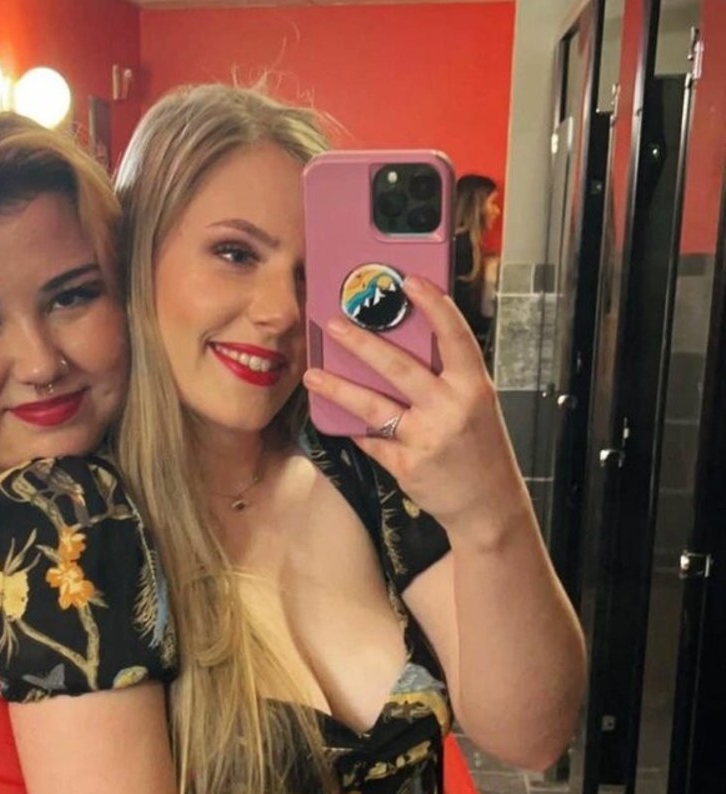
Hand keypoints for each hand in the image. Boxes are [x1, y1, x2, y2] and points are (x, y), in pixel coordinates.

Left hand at [301, 276, 525, 539]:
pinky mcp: (406, 465)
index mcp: (473, 387)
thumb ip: (447, 380)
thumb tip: (403, 349)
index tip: (411, 282)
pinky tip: (338, 419)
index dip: (434, 307)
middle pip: (399, 368)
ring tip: (312, 375)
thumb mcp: (476, 407)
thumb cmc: (479, 449)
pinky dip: (356, 429)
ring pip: (373, 406)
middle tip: (334, 325)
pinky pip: (372, 440)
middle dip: (362, 344)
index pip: (455, 338)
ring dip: (339, 388)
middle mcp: (450, 409)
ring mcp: (426, 439)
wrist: (487, 505)